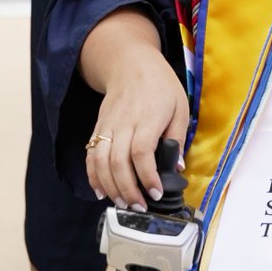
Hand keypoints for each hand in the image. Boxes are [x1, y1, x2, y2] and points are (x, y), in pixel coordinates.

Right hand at [80, 8, 188, 209]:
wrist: (130, 64)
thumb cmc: (160, 85)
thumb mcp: (180, 107)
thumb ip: (178, 137)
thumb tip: (176, 167)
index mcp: (148, 117)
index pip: (141, 152)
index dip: (147, 176)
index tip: (156, 193)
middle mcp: (124, 123)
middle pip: (118, 162)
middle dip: (128, 190)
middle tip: (140, 207)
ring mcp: (107, 126)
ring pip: (101, 161)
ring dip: (110, 187)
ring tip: (123, 203)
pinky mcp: (98, 129)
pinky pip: (91, 156)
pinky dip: (93, 176)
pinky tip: (102, 191)